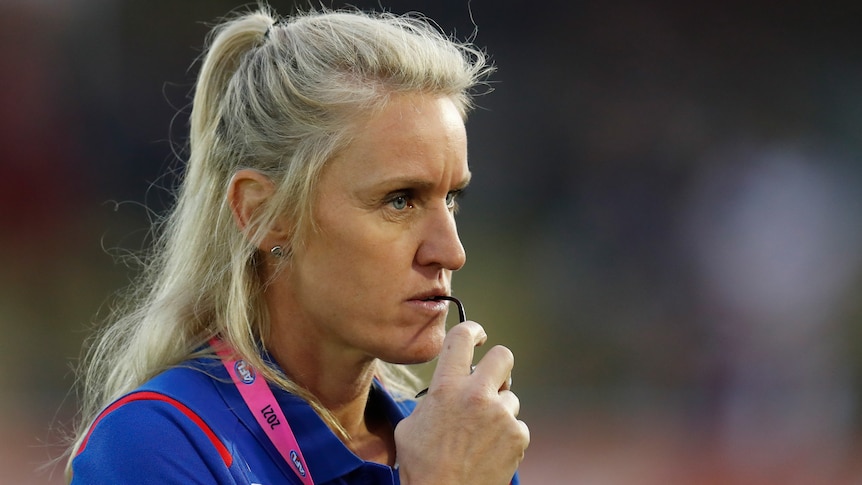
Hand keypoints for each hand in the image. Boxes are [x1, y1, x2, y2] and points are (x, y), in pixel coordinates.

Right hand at [394, 320, 529, 484]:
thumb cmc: (422, 467)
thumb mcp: (410, 426)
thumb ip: (431, 400)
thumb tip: (442, 392)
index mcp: (446, 388)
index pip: (461, 338)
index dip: (472, 330)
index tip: (477, 335)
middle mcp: (477, 395)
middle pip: (503, 356)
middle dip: (498, 365)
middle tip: (490, 380)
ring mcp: (501, 415)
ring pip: (510, 397)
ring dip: (499, 410)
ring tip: (481, 434)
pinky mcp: (518, 435)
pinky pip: (517, 424)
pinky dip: (507, 435)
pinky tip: (490, 449)